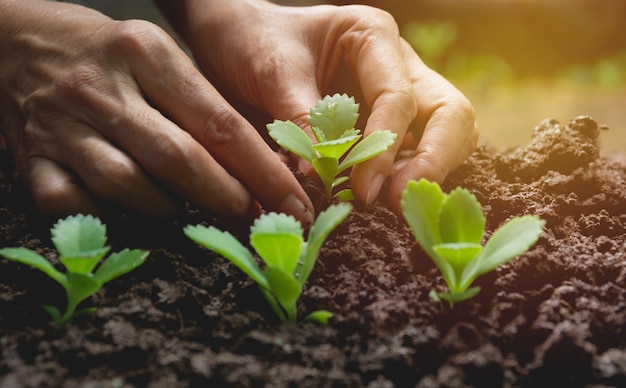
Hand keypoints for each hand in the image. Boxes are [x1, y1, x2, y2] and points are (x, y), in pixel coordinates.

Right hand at [0, 1, 313, 222]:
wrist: (11, 40)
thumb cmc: (103, 50)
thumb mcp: (156, 52)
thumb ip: (200, 102)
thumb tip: (253, 163)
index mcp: (145, 54)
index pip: (219, 122)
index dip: (261, 170)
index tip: (291, 200)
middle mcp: (104, 89)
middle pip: (179, 158)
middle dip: (225, 196)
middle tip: (250, 215)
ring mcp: (62, 126)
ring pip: (128, 185)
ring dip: (168, 208)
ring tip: (187, 210)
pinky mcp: (31, 157)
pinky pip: (71, 204)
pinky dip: (105, 217)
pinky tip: (125, 212)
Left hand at [165, 0, 477, 210]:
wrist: (232, 40)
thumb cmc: (253, 41)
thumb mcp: (273, 72)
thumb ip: (303, 120)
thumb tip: (320, 178)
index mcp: (374, 36)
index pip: (399, 96)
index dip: (384, 147)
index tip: (362, 189)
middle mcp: (396, 65)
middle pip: (450, 114)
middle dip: (433, 160)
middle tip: (397, 203)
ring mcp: (396, 96)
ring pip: (443, 136)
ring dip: (424, 174)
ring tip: (390, 208)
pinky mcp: (383, 126)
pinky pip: (411, 154)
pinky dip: (402, 178)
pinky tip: (380, 201)